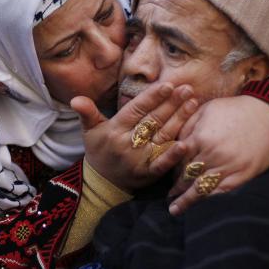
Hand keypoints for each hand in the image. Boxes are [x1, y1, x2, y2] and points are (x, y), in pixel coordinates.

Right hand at [71, 82, 196, 192]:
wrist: (101, 183)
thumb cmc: (99, 151)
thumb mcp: (90, 131)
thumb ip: (87, 113)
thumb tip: (75, 99)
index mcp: (115, 129)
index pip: (136, 109)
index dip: (153, 97)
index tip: (168, 85)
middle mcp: (127, 143)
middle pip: (153, 119)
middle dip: (172, 103)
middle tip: (187, 88)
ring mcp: (139, 159)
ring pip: (162, 136)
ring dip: (179, 120)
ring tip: (193, 103)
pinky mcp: (148, 174)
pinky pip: (162, 164)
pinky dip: (173, 155)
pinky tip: (185, 144)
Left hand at [167, 96, 268, 215]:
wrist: (268, 115)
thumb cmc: (235, 110)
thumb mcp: (206, 110)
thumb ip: (187, 126)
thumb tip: (174, 144)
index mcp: (200, 137)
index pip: (178, 159)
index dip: (170, 169)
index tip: (165, 176)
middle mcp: (212, 155)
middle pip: (187, 176)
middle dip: (176, 188)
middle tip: (168, 197)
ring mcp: (227, 167)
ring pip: (201, 188)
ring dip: (187, 200)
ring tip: (175, 210)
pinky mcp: (242, 175)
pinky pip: (220, 191)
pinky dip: (208, 200)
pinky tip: (199, 206)